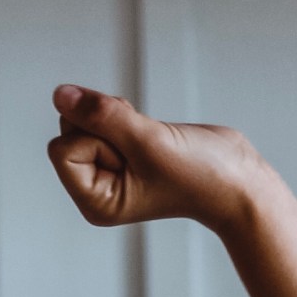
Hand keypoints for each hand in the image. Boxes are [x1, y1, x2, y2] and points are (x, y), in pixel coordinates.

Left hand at [48, 83, 267, 234]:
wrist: (236, 180)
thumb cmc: (198, 174)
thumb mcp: (146, 140)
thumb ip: (100, 115)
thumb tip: (60, 94)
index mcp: (96, 202)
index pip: (62, 150)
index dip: (95, 139)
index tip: (133, 153)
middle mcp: (96, 190)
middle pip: (68, 132)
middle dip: (105, 125)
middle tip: (143, 144)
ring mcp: (109, 171)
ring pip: (84, 120)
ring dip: (117, 117)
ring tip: (150, 139)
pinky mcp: (122, 151)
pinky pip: (102, 117)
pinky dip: (124, 115)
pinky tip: (150, 133)